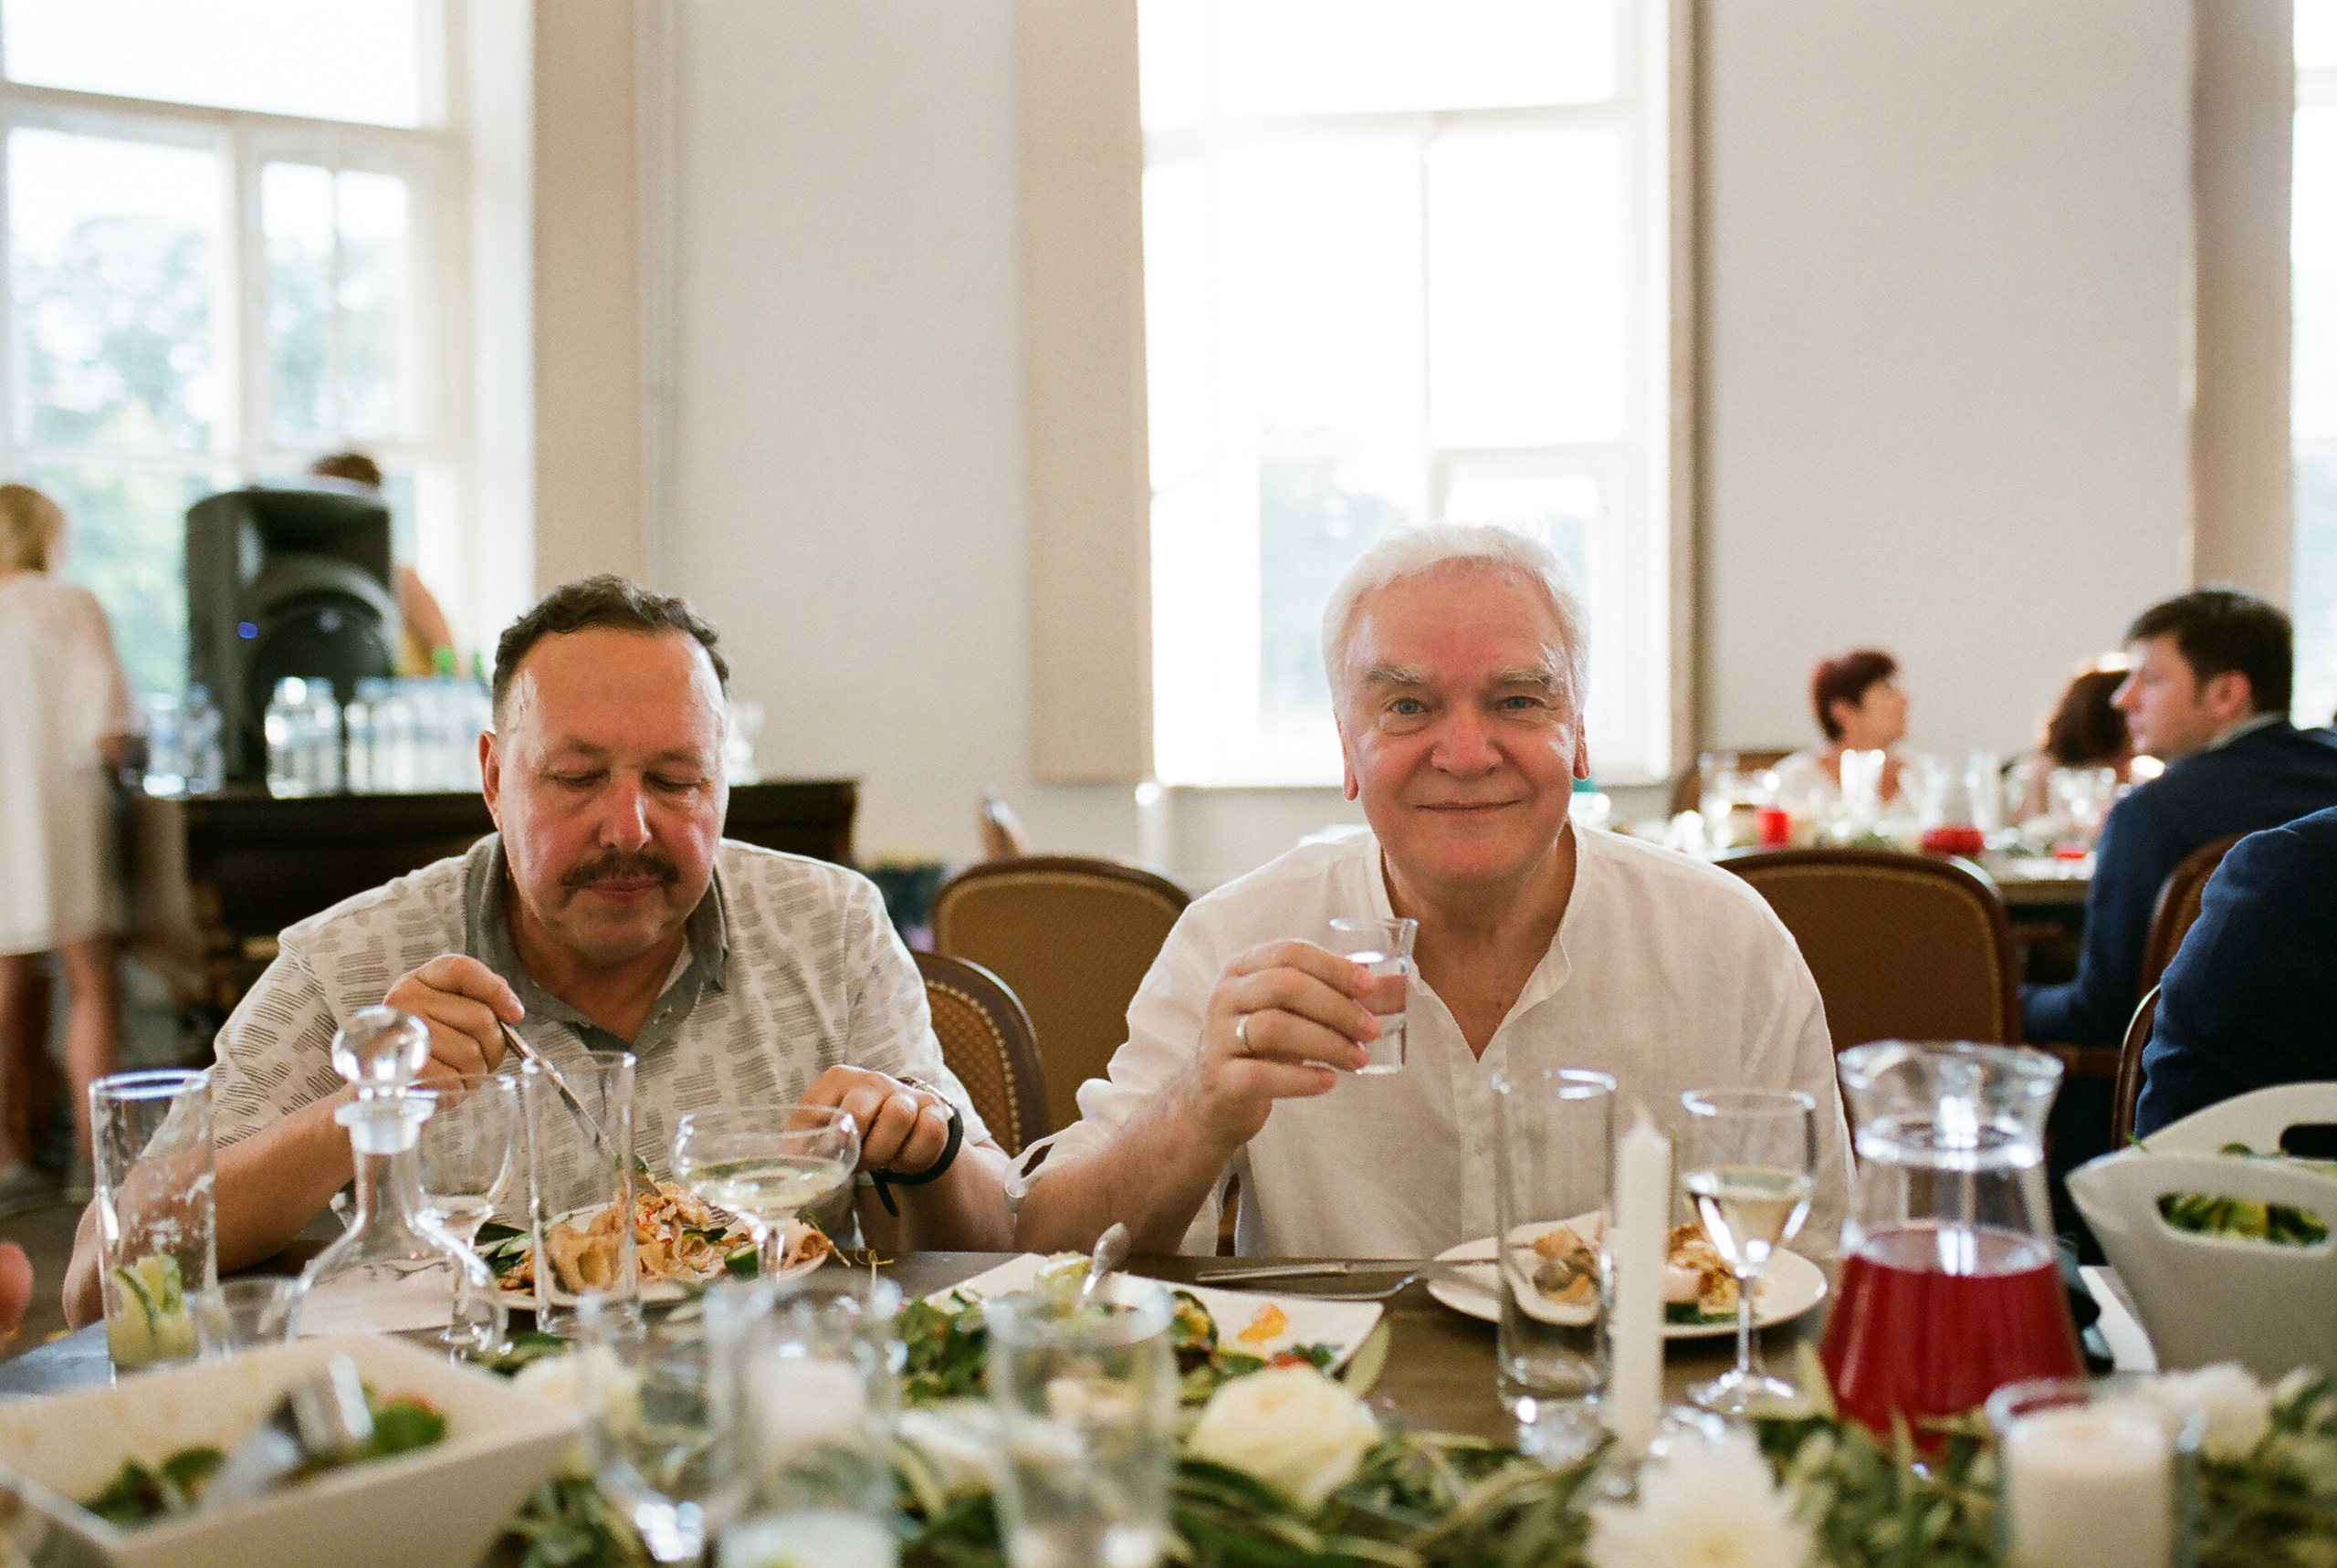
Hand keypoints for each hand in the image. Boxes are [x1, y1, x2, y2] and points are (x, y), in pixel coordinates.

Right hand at [383, 954, 523, 1093]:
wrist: (384, 1086)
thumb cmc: (431, 1046)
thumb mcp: (452, 1012)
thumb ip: (483, 1000)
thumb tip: (512, 1011)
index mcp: (420, 980)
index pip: (464, 970)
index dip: (496, 991)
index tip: (515, 1014)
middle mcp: (404, 1001)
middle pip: (480, 1017)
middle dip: (493, 1044)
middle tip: (481, 1056)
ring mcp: (399, 1035)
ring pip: (471, 1052)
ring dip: (477, 1070)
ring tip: (459, 1070)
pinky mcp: (401, 1071)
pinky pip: (454, 1079)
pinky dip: (459, 1088)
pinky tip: (446, 1084)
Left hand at [800, 1066, 952, 1175]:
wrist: (898, 1131)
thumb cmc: (852, 1130)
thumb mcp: (822, 1129)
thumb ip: (802, 1141)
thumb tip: (788, 1160)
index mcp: (839, 1079)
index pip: (820, 1105)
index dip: (821, 1139)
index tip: (826, 1158)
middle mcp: (873, 1080)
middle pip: (861, 1109)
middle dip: (855, 1146)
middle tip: (857, 1163)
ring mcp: (906, 1093)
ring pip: (899, 1116)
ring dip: (885, 1151)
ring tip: (878, 1160)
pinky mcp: (934, 1111)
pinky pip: (930, 1133)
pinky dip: (913, 1155)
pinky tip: (902, 1158)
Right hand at [1178, 941, 1378, 1147]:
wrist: (1215, 1100)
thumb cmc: (1264, 1048)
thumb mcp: (1299, 1016)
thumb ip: (1345, 998)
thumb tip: (1403, 983)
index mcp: (1243, 969)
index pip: (1290, 952)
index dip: (1333, 966)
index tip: (1369, 986)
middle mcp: (1224, 996)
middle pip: (1284, 986)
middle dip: (1336, 1006)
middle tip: (1371, 1030)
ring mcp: (1217, 1038)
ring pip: (1275, 1028)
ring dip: (1326, 1042)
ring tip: (1358, 1059)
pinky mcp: (1219, 1079)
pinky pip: (1261, 1074)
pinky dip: (1301, 1078)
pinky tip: (1328, 1082)